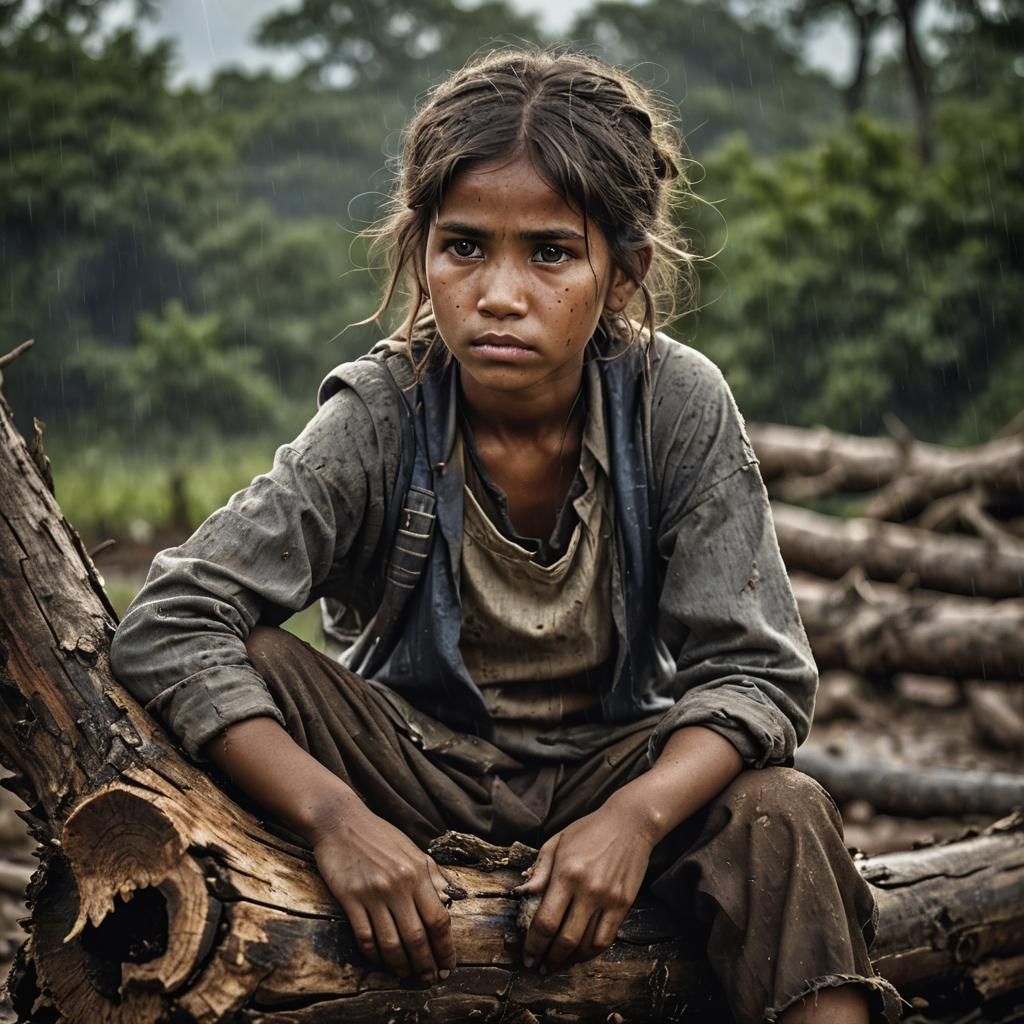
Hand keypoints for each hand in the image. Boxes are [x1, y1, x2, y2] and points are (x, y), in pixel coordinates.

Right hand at [310, 801, 455, 983]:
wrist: (341, 821)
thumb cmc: (379, 835)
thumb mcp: (413, 849)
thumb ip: (432, 875)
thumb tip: (451, 899)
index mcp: (417, 872)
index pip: (439, 919)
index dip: (446, 947)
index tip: (449, 964)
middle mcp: (398, 885)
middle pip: (418, 937)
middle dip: (427, 964)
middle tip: (430, 979)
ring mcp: (372, 893)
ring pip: (392, 942)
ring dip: (402, 965)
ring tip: (407, 975)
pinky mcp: (349, 898)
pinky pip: (365, 936)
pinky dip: (374, 954)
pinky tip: (381, 961)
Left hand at [515, 795, 655, 973]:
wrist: (630, 823)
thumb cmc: (589, 830)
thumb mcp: (557, 842)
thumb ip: (539, 870)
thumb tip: (521, 894)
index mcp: (566, 873)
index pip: (545, 921)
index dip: (533, 944)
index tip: (526, 956)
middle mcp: (587, 889)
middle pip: (564, 939)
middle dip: (548, 958)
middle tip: (538, 967)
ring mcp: (608, 899)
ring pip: (585, 945)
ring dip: (568, 961)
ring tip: (556, 965)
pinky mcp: (624, 904)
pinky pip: (605, 939)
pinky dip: (590, 953)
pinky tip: (579, 955)